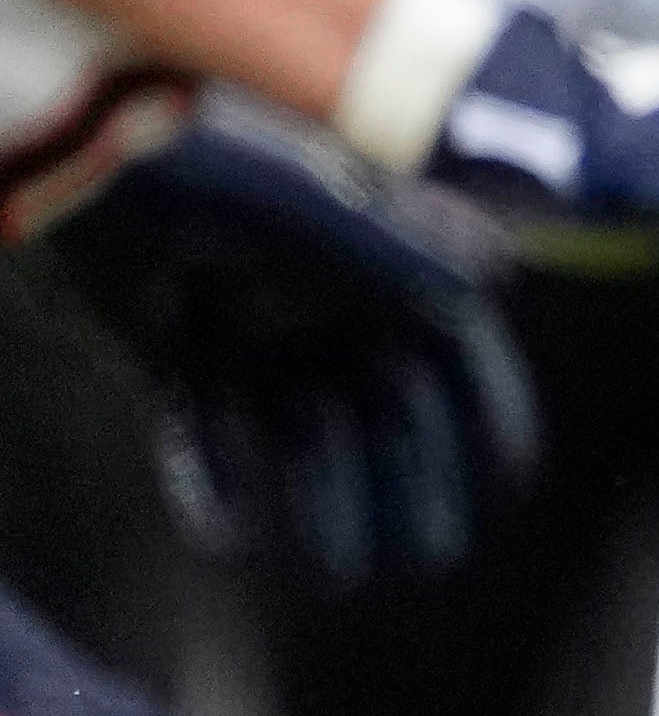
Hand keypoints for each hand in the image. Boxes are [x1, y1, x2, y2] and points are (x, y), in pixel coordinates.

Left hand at [40, 127, 537, 591]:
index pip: (462, 351)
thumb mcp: (319, 199)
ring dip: (326, 499)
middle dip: (411, 483)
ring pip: (308, 432)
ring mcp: (258, 326)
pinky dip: (223, 477)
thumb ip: (400, 244)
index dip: (489, 415)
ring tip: (335, 573)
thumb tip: (488, 281)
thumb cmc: (219, 155)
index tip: (504, 484)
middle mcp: (333, 299)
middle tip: (423, 560)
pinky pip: (213, 426)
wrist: (98, 142)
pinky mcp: (182, 346)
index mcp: (388, 256)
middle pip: (391, 409)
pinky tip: (232, 532)